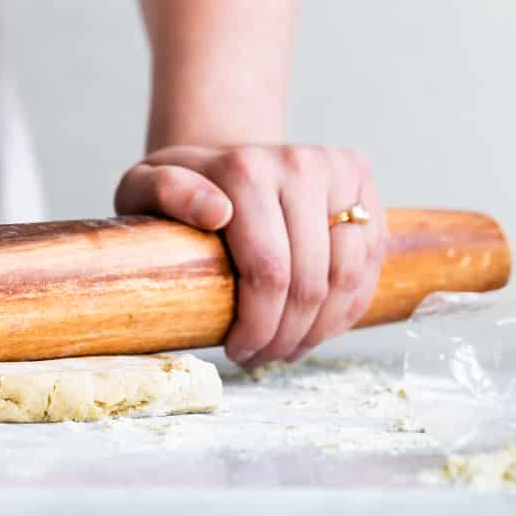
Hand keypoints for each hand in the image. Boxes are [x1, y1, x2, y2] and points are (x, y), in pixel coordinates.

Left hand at [115, 145, 386, 367]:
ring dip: (321, 328)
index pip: (268, 272)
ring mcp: (337, 170)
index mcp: (246, 169)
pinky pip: (370, 261)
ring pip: (348, 277)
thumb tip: (216, 211)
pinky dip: (349, 306)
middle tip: (262, 357)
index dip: (257, 327)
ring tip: (291, 346)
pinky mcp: (363, 182)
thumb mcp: (145, 186)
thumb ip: (166, 193)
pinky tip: (320, 324)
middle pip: (309, 281)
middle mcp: (299, 164)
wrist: (228, 158)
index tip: (235, 350)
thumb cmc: (184, 188)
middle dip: (287, 336)